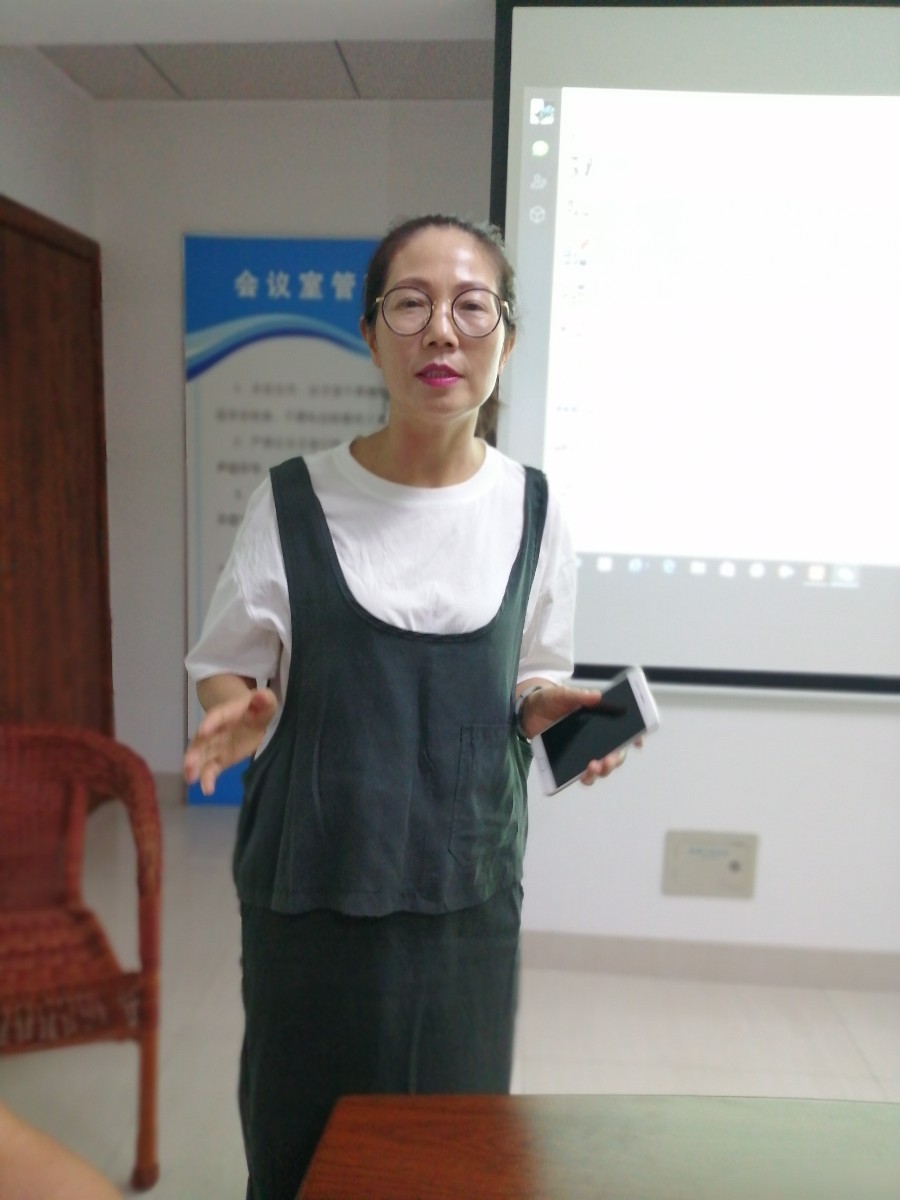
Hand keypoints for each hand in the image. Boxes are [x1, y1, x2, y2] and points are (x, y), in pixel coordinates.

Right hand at [183, 687, 276, 795]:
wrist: (249, 718)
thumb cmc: (257, 709)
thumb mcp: (265, 702)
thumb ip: (264, 699)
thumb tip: (260, 695)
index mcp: (226, 713)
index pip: (216, 716)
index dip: (210, 722)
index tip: (203, 731)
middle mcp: (215, 730)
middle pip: (202, 740)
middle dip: (195, 751)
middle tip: (189, 763)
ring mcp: (215, 746)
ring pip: (201, 757)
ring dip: (195, 767)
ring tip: (190, 778)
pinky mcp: (219, 760)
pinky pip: (210, 769)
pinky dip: (207, 779)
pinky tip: (207, 790)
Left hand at [518, 682, 636, 785]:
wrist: (529, 710)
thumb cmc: (551, 699)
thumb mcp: (563, 694)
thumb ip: (578, 695)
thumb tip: (597, 696)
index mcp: (600, 720)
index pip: (623, 730)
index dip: (634, 737)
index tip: (637, 742)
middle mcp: (596, 738)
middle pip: (614, 753)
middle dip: (615, 759)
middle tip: (608, 760)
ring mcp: (584, 750)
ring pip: (600, 767)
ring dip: (601, 771)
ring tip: (592, 767)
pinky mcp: (570, 761)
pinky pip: (581, 773)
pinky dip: (584, 777)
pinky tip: (581, 776)